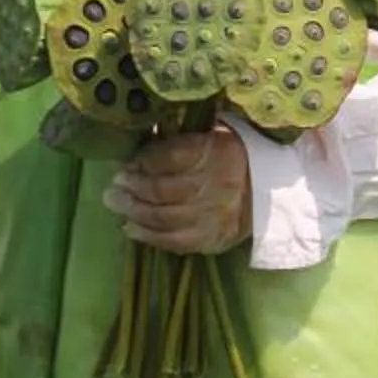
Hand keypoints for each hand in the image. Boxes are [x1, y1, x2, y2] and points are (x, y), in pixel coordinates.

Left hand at [106, 125, 250, 253]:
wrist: (266, 192)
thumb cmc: (231, 157)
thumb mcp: (211, 135)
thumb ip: (179, 140)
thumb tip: (139, 147)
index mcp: (215, 151)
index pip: (171, 156)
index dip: (144, 160)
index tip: (126, 163)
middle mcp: (214, 185)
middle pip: (162, 189)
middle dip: (132, 188)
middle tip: (112, 187)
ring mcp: (212, 216)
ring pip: (164, 218)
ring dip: (134, 212)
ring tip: (116, 204)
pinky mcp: (211, 239)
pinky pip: (175, 242)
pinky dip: (149, 236)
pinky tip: (131, 228)